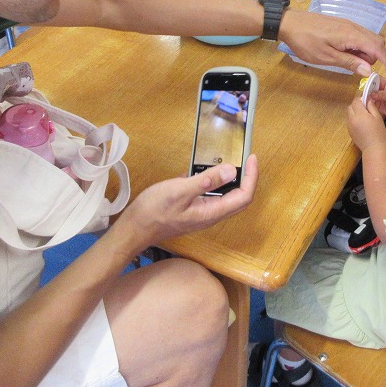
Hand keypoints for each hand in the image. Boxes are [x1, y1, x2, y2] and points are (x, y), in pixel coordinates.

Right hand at [115, 156, 257, 245]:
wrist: (134, 229)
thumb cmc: (154, 211)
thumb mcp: (180, 191)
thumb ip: (206, 181)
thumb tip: (231, 171)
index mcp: (212, 212)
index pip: (244, 196)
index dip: (251, 177)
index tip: (251, 158)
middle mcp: (211, 214)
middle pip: (238, 197)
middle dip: (246, 177)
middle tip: (246, 157)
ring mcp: (202, 213)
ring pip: (225, 196)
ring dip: (230, 179)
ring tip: (229, 160)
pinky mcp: (193, 209)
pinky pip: (210, 195)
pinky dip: (213, 181)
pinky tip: (204, 170)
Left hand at [279, 11, 385, 76]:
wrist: (289, 24)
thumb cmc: (306, 42)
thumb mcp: (327, 57)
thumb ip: (350, 62)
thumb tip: (369, 69)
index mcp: (351, 35)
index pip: (378, 48)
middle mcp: (353, 27)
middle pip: (377, 42)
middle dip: (377, 57)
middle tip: (363, 69)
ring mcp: (348, 24)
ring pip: (368, 38)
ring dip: (367, 52)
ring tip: (351, 62)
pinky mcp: (342, 25)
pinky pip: (359, 36)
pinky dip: (359, 46)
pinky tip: (347, 54)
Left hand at [346, 95, 385, 151]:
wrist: (373, 148)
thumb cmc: (378, 132)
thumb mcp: (377, 117)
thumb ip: (371, 107)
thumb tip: (368, 99)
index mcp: (359, 115)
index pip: (356, 101)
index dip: (360, 99)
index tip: (366, 101)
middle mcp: (352, 119)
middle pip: (350, 106)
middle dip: (356, 105)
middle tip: (365, 108)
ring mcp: (349, 125)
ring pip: (349, 113)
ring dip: (354, 112)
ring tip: (363, 116)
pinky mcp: (349, 131)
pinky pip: (349, 120)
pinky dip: (353, 119)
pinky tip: (361, 123)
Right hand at [368, 76, 385, 117]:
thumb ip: (382, 94)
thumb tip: (371, 94)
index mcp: (382, 82)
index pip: (373, 78)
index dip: (368, 80)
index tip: (364, 84)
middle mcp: (377, 88)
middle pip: (368, 87)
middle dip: (365, 90)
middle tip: (364, 94)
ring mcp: (376, 97)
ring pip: (368, 96)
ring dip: (365, 98)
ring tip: (364, 100)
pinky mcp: (375, 104)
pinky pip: (369, 104)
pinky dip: (367, 105)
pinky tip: (365, 106)